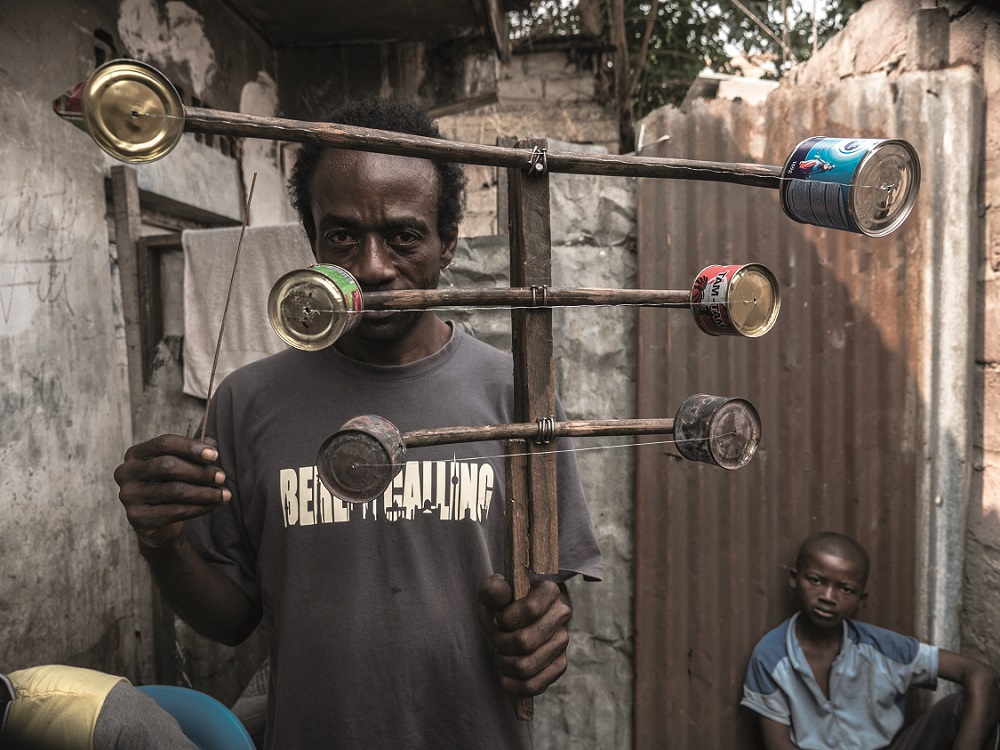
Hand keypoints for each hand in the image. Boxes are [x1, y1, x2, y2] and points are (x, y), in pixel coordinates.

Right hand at [114, 434, 230, 548]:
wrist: (157, 522)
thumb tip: (211, 444)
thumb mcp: (182, 465)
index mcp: (135, 454)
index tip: (215, 455)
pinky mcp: (138, 518)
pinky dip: (199, 508)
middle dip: (200, 471)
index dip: (191, 447)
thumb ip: (195, 452)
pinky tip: (213, 506)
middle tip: (222, 477)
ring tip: (224, 494)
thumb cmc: (170, 484)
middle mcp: (126, 473)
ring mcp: (129, 496)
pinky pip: (175, 511)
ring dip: (205, 493)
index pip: (164, 443)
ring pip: (174, 491)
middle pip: (168, 466)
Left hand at [476, 573, 571, 696]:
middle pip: (525, 642)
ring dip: (504, 663)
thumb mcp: (492, 591)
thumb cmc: (502, 605)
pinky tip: (505, 675)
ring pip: (526, 666)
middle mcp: (562, 615)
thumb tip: (501, 592)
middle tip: (498, 637)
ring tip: (501, 653)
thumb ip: (493, 590)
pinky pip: (534, 685)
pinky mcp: (559, 665)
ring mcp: (562, 642)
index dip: (506, 619)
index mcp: (549, 591)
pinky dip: (513, 685)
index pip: (531, 609)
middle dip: (501, 643)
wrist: (512, 622)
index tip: (498, 618)